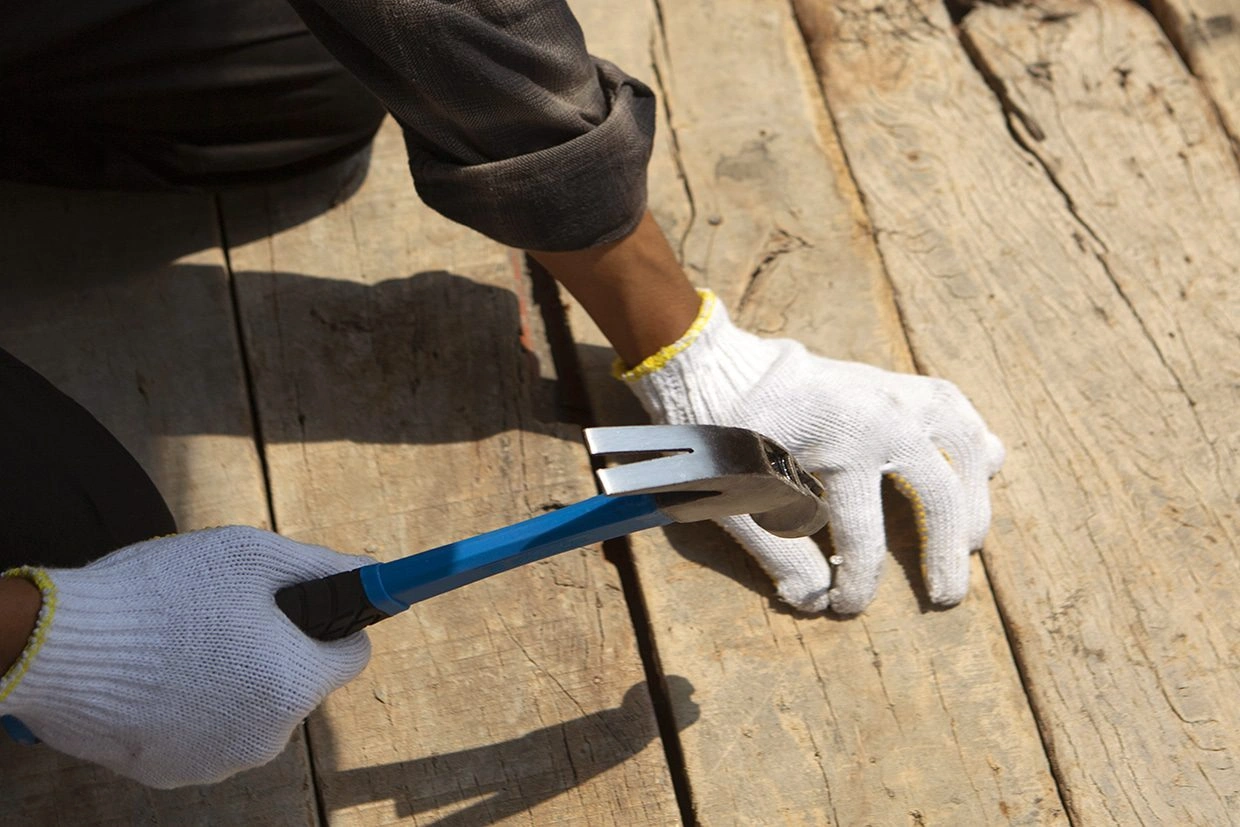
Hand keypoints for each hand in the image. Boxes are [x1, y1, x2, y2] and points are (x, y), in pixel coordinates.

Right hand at [0, 527, 370, 787]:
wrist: (60, 647)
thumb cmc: (162, 592)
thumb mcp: (252, 556)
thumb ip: (322, 567)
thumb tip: (371, 571)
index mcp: (296, 682)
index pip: (352, 653)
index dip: (332, 622)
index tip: (305, 607)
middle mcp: (269, 735)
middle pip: (299, 681)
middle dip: (276, 649)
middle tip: (226, 616)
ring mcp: (221, 761)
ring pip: (252, 708)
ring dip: (233, 678)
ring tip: (184, 643)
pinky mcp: (174, 773)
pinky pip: (206, 731)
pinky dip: (192, 706)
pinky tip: (159, 676)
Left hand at [620, 290, 1004, 613]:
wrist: (723, 367)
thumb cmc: (730, 431)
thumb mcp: (743, 495)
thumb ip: (779, 551)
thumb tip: (812, 602)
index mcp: (840, 444)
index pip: (863, 534)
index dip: (859, 581)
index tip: (847, 607)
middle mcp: (882, 417)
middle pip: (936, 493)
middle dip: (944, 552)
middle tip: (946, 595)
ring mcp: (895, 393)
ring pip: (964, 444)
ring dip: (973, 497)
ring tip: (972, 541)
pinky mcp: (896, 382)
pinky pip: (954, 409)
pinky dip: (972, 440)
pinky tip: (977, 472)